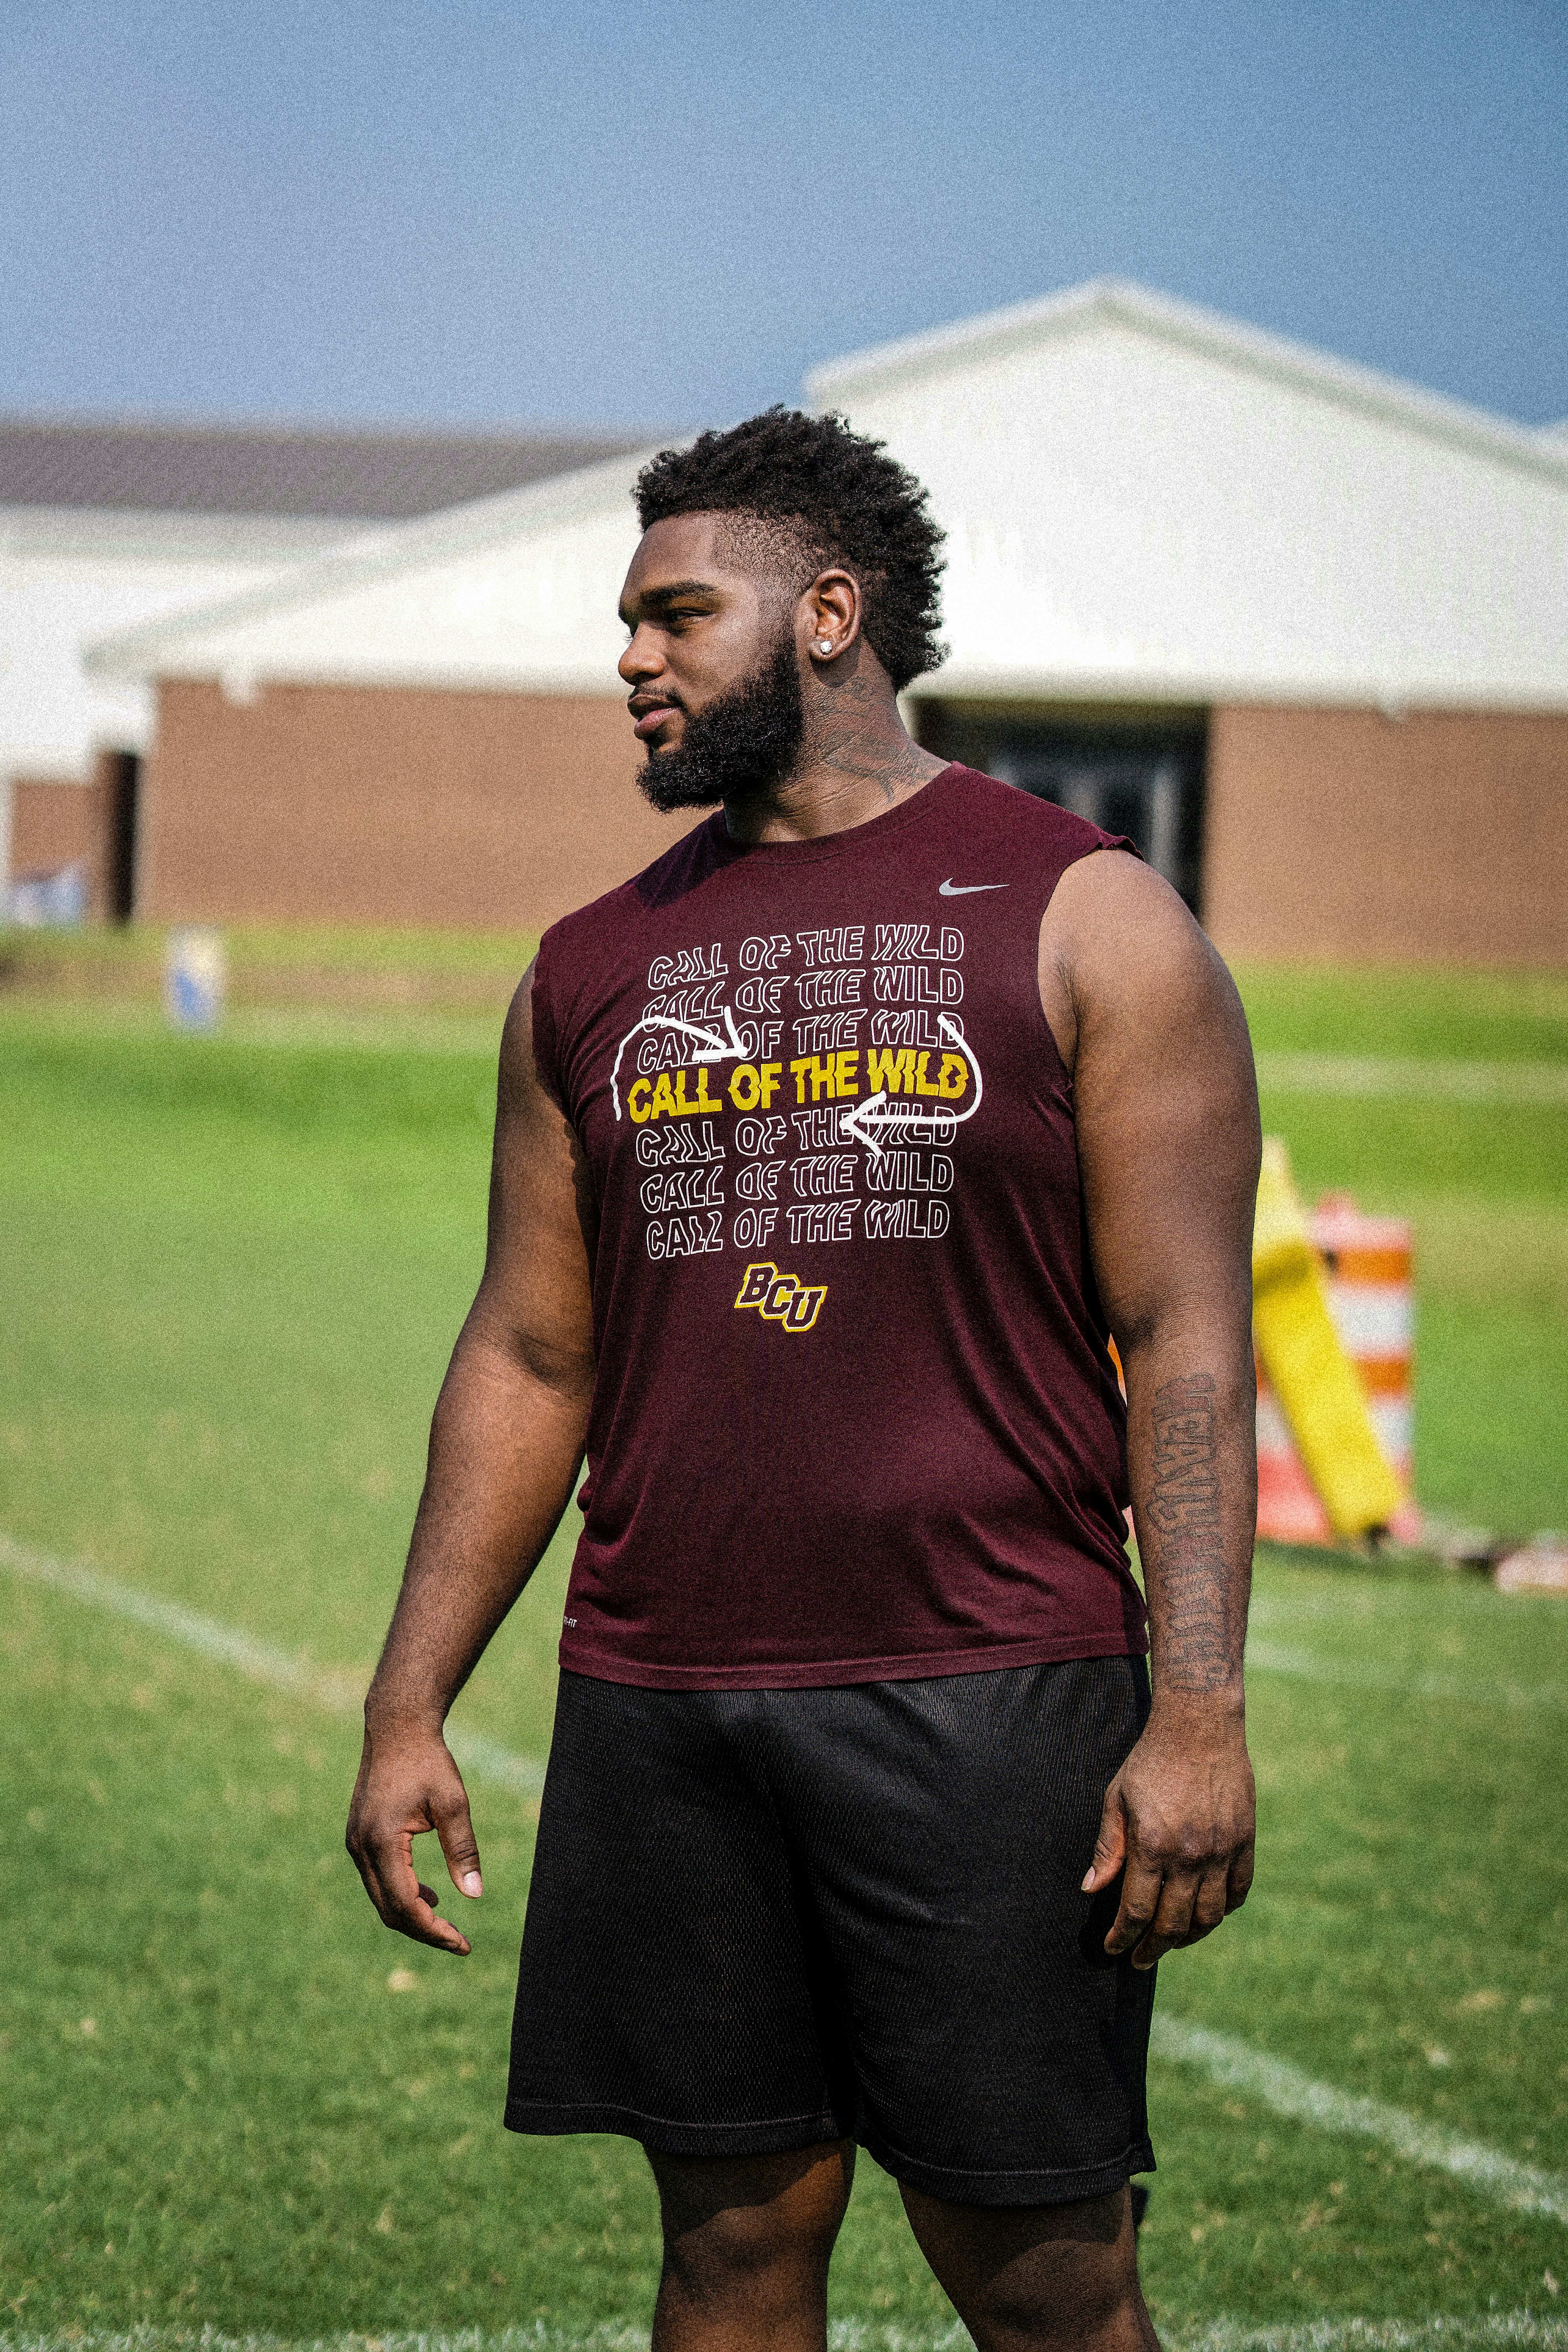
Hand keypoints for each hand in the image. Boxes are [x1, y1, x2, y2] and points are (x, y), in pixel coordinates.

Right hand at [345, 1724, 483, 1953]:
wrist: (397, 1728)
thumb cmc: (429, 1761)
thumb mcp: (453, 1802)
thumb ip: (462, 1849)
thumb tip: (475, 1895)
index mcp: (382, 1841)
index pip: (406, 1904)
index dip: (434, 1930)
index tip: (463, 1944)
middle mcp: (360, 1847)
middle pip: (389, 1910)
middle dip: (424, 1930)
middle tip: (459, 1942)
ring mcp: (355, 1843)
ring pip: (380, 1898)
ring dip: (412, 1914)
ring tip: (447, 1924)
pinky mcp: (358, 1838)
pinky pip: (377, 1879)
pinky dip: (401, 1894)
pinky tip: (428, 1893)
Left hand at [1083, 1699, 1254, 1969]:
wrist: (1199, 1727)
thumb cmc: (1150, 1761)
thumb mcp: (1116, 1799)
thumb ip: (1107, 1848)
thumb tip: (1091, 1891)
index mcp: (1153, 1846)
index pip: (1136, 1911)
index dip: (1122, 1937)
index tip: (1113, 1949)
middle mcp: (1190, 1855)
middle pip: (1173, 1924)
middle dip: (1152, 1949)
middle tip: (1139, 1960)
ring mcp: (1222, 1850)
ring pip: (1209, 1916)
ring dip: (1189, 1938)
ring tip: (1171, 1943)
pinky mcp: (1244, 1841)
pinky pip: (1238, 1891)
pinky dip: (1224, 1910)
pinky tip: (1207, 1915)